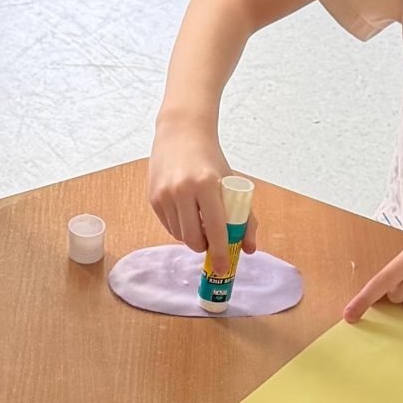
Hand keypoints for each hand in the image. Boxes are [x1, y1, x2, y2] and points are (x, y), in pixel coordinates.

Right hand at [148, 119, 254, 258]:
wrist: (181, 133)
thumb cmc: (210, 160)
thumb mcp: (231, 183)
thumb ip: (245, 217)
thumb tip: (249, 249)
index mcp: (207, 184)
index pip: (215, 229)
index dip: (220, 253)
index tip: (223, 269)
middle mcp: (183, 190)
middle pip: (193, 239)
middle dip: (204, 248)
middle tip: (212, 242)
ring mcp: (165, 194)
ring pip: (179, 235)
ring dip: (192, 237)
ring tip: (200, 223)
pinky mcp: (153, 197)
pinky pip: (169, 226)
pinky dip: (180, 228)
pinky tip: (187, 214)